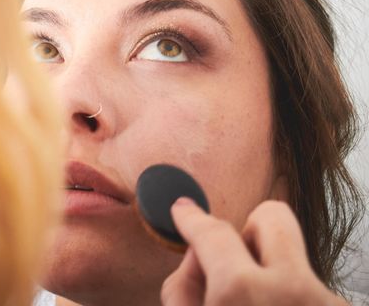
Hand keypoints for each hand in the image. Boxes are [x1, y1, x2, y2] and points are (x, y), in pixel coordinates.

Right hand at [161, 198, 347, 305]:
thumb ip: (182, 287)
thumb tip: (194, 256)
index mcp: (244, 294)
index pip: (213, 231)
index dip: (191, 217)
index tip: (185, 210)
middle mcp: (296, 292)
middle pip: (274, 216)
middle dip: (250, 227)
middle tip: (236, 260)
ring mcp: (326, 304)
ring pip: (293, 261)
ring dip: (271, 276)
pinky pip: (309, 290)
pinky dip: (289, 300)